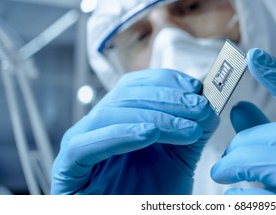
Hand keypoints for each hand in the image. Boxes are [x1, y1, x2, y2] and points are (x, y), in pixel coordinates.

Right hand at [51, 69, 218, 193]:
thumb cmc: (156, 195)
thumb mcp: (180, 156)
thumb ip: (192, 127)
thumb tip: (208, 101)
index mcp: (118, 119)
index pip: (135, 85)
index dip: (165, 81)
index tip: (195, 87)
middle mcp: (96, 127)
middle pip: (124, 96)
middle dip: (168, 99)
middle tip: (200, 108)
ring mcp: (77, 146)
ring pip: (108, 114)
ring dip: (155, 117)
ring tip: (188, 129)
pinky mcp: (67, 169)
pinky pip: (86, 144)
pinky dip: (121, 133)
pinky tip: (149, 134)